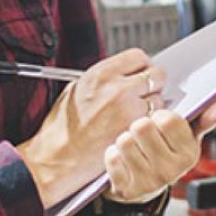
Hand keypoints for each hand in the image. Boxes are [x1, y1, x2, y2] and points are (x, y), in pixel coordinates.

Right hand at [16, 49, 165, 207]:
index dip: (143, 66)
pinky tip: (134, 130)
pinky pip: (153, 122)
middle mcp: (116, 88)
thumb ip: (104, 79)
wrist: (56, 158)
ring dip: (153, 107)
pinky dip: (149, 126)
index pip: (139, 57)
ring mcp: (127, 110)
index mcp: (101, 74)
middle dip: (154, 84)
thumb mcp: (77, 90)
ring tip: (135, 116)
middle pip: (156, 75)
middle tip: (147, 93)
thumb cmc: (62, 129)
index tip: (142, 74)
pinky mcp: (133, 131)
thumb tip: (125, 74)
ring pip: (159, 100)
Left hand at [104, 102, 215, 203]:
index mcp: (188, 154)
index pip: (169, 120)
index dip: (160, 114)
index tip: (160, 120)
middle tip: (144, 133)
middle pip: (143, 126)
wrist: (145, 189)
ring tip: (134, 145)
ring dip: (125, 139)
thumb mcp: (187, 138)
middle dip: (140, 124)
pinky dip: (113, 154)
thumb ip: (203, 120)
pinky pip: (112, 157)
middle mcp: (170, 170)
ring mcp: (148, 181)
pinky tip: (123, 158)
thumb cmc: (167, 155)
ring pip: (125, 141)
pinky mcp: (126, 188)